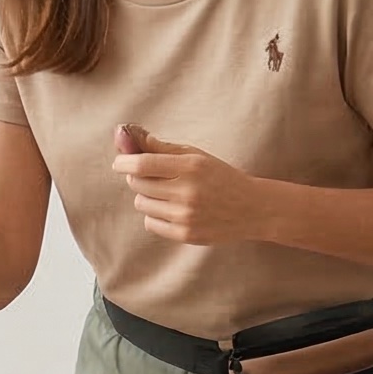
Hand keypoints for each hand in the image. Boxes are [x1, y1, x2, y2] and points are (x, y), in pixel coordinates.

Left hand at [112, 122, 266, 245]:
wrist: (252, 208)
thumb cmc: (221, 177)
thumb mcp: (197, 156)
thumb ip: (164, 149)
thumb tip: (132, 139)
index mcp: (191, 167)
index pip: (143, 164)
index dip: (124, 162)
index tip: (119, 163)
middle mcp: (187, 192)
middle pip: (138, 184)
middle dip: (139, 178)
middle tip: (153, 177)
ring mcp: (185, 216)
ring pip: (142, 204)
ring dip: (147, 197)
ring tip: (167, 194)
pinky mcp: (185, 234)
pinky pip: (150, 223)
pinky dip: (155, 215)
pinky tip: (172, 210)